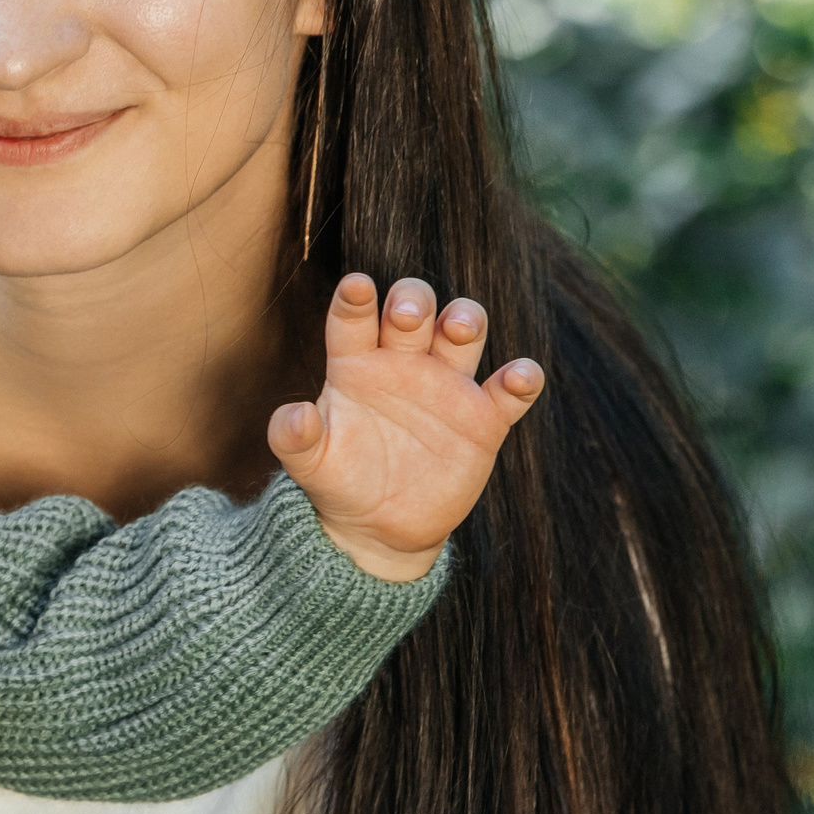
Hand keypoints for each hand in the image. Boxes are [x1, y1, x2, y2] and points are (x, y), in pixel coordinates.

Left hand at [268, 274, 543, 581]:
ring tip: (457, 330)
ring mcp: (446, 387)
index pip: (354, 319)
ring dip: (465, 320)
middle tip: (407, 315)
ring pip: (462, 333)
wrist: (378, 527)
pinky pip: (509, 391)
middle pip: (414, 311)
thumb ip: (293, 437)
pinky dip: (520, 379)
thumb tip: (295, 415)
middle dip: (413, 301)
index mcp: (356, 363)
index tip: (356, 286)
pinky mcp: (483, 420)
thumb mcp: (309, 464)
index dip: (356, 299)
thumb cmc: (339, 481)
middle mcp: (403, 363)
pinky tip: (518, 378)